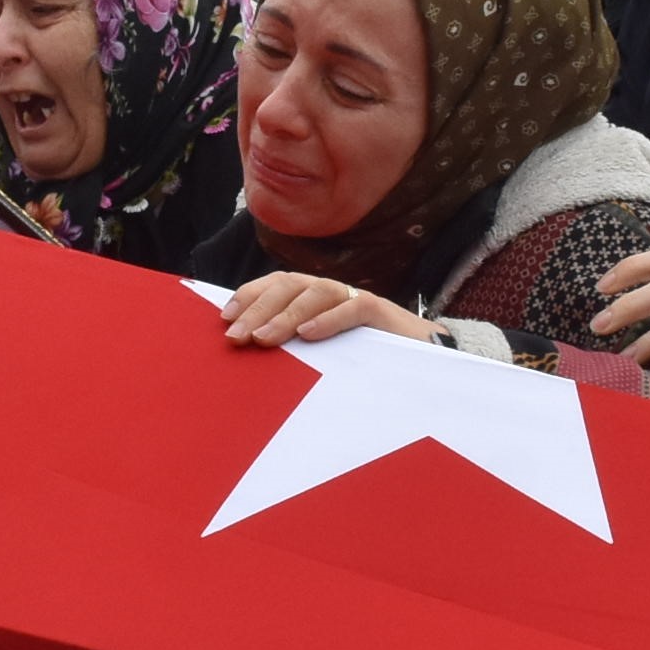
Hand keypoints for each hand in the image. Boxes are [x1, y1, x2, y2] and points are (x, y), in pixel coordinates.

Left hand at [222, 273, 432, 348]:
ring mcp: (356, 300)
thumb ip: (293, 349)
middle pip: (289, 286)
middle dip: (258, 309)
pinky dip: (329, 319)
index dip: (249, 296)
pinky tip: (308, 334)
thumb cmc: (365, 360)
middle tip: (236, 337)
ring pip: (316, 293)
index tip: (225, 319)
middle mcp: (332, 294)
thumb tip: (249, 353)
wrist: (424, 363)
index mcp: (314, 300)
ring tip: (264, 338)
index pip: (276, 285)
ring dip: (286, 315)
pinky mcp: (382, 314)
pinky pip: (353, 308)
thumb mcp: (321, 355)